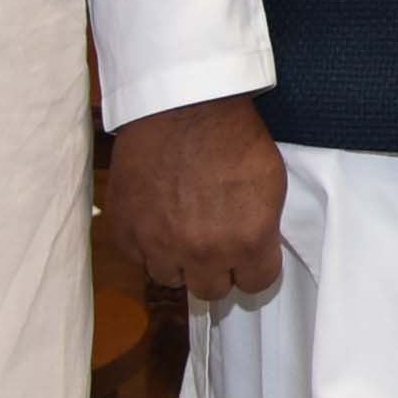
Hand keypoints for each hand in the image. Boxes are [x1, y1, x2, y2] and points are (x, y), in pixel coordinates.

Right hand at [103, 95, 288, 304]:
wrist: (182, 106)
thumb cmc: (233, 136)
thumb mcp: (271, 182)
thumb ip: (262, 228)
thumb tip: (254, 251)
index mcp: (248, 241)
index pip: (256, 284)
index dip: (254, 269)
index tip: (249, 258)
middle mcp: (203, 252)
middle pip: (212, 290)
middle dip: (216, 269)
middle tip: (214, 243)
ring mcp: (159, 245)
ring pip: (171, 278)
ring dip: (179, 260)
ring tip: (182, 229)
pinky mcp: (126, 232)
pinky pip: (138, 258)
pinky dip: (147, 244)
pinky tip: (157, 218)